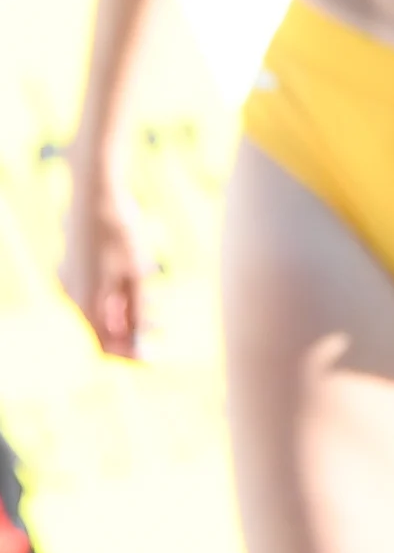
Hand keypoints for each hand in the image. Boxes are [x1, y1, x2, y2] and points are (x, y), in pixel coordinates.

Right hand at [63, 173, 147, 360]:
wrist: (97, 194)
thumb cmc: (120, 233)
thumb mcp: (137, 274)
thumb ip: (137, 309)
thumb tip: (141, 339)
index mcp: (87, 301)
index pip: (106, 345)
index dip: (131, 355)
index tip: (155, 358)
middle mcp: (72, 295)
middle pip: (103, 328)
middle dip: (134, 333)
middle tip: (164, 330)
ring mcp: (69, 280)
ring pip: (100, 310)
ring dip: (128, 314)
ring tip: (159, 308)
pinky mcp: (73, 268)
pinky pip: (95, 293)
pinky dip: (118, 298)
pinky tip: (142, 288)